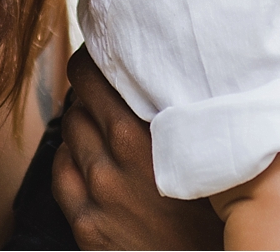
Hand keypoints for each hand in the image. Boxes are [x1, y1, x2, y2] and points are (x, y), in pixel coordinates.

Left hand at [53, 46, 223, 249]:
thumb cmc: (218, 212)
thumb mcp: (205, 153)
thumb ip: (181, 116)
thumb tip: (170, 77)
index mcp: (142, 137)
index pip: (92, 79)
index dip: (93, 62)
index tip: (101, 54)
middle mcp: (113, 163)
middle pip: (78, 104)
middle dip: (88, 92)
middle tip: (103, 87)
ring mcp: (96, 195)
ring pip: (69, 136)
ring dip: (82, 124)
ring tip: (101, 124)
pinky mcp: (86, 225)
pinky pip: (61, 175)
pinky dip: (70, 160)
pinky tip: (87, 159)